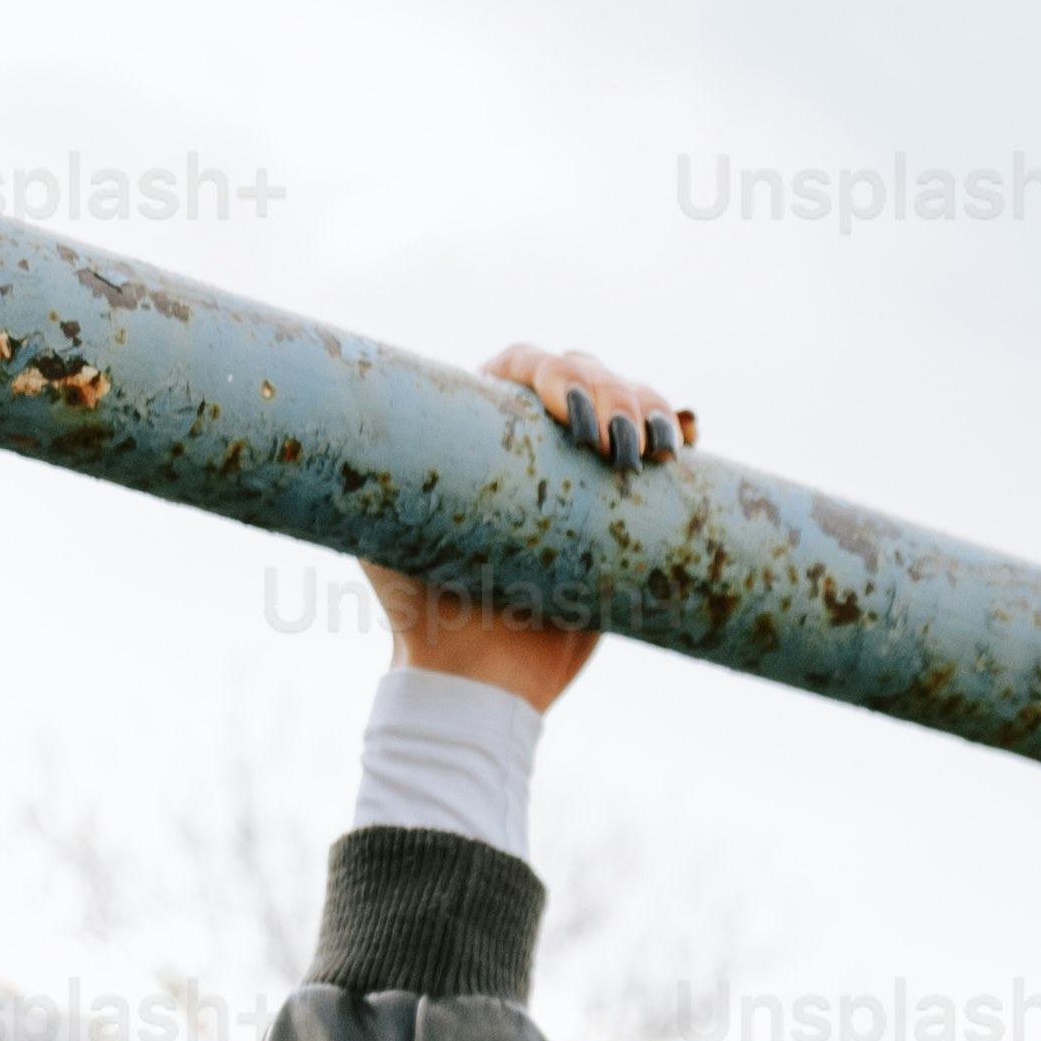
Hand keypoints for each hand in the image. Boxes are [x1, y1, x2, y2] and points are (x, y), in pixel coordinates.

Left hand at [359, 343, 692, 709]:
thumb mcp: (386, 526)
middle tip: (618, 449)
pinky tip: (687, 437)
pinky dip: (676, 431)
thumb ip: (382, 472)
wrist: (479, 675)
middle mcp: (531, 437)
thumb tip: (353, 417)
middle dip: (614, 393)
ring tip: (660, 449)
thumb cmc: (423, 604)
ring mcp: (581, 468)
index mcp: (478, 425)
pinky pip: (656, 450)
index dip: (554, 374)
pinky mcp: (622, 505)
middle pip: (584, 374)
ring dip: (651, 408)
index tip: (571, 418)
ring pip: (628, 403)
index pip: (520, 365)